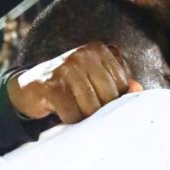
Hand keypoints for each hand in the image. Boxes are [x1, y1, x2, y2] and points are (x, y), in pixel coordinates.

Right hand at [8, 42, 140, 122]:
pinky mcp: (51, 85)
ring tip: (73, 108)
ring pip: (91, 108)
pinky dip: (68, 119)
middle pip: (108, 98)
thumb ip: (118, 84)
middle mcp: (83, 54)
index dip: (113, 102)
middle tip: (84, 108)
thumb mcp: (95, 80)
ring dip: (82, 117)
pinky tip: (60, 111)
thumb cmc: (70, 87)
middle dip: (98, 111)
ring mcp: (66, 68)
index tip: (99, 102)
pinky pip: (71, 114)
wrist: (30, 88)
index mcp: (99, 50)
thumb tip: (138, 89)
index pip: (122, 86)